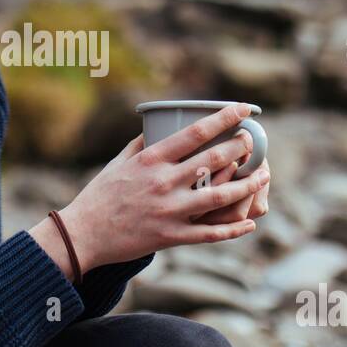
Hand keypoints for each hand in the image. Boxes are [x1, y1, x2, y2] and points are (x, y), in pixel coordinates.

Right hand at [32, 104, 269, 273]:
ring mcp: (169, 211)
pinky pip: (209, 233)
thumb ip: (142, 144)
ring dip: (246, 185)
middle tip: (253, 141)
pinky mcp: (170, 237)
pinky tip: (249, 224)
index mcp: (151, 160)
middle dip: (240, 147)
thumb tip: (158, 126)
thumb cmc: (100, 195)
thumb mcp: (119, 162)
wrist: (83, 234)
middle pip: (213, 160)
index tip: (243, 109)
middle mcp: (163, 182)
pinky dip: (233, 229)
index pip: (195, 133)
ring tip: (263, 175)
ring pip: (219, 196)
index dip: (224, 118)